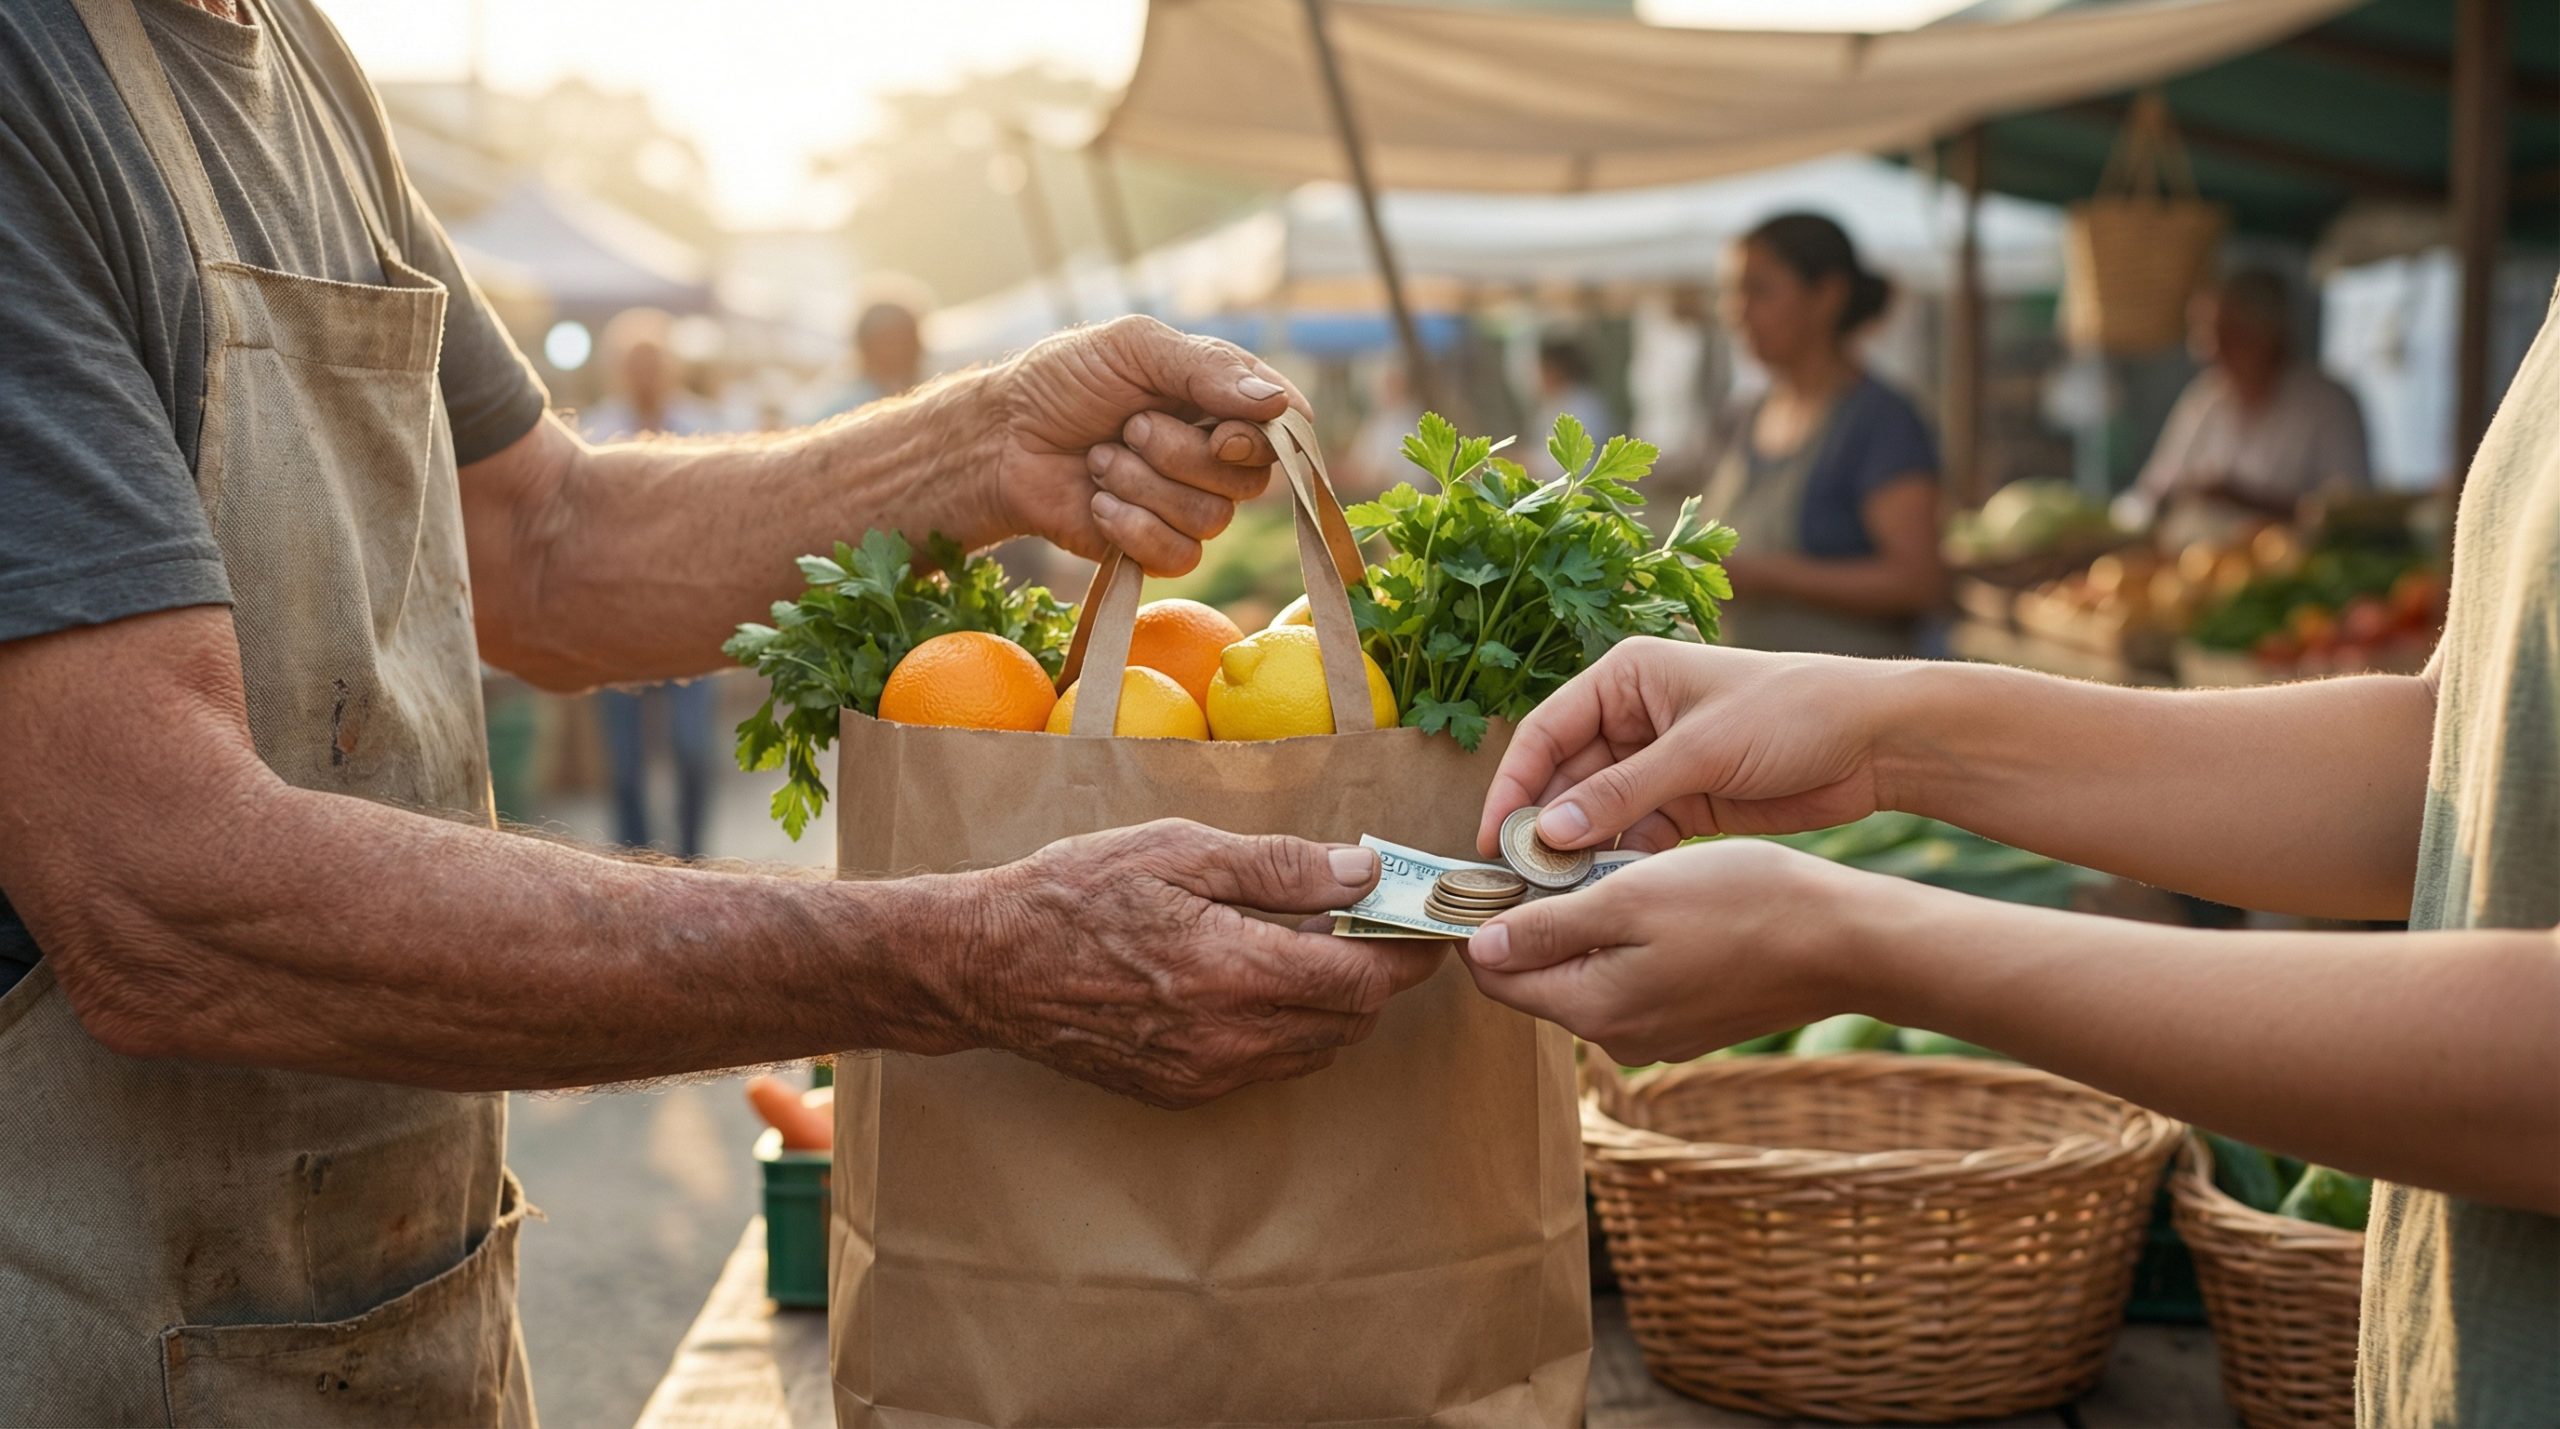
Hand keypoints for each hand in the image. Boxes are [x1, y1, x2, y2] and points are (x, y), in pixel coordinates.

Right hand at [956, 820, 1444, 1107]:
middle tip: (1368, 923)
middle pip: (1350, 1022)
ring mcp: (1204, 1073)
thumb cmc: (1074, 894)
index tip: (1425, 923)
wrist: (987, 965)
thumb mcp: (1177, 851)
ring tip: (1310, 947)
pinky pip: (1266, 1067)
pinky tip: (1257, 983)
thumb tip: (1362, 871)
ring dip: (1333, 1006)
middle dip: (1374, 975)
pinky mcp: (1181, 1091)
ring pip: (1314, 1051)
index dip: (1406, 952)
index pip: (1361, 980)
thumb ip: (1278, 866)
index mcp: (1233, 969)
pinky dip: (1286, 1029)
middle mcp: (1228, 1037)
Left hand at [993, 316, 1306, 575]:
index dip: (1260, 436)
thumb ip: (1206, 368)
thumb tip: (1278, 402)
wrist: (1002, 438)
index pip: (1284, 426)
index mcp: (1221, 398)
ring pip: (1211, 519)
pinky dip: (1131, 526)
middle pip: (1250, 479)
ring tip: (1100, 460)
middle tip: (1129, 426)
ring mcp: (1188, 504)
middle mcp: (1215, 454)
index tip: (1218, 427)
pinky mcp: (1157, 548)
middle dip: (1179, 453)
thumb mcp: (1133, 348)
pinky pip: (1179, 556)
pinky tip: (1098, 502)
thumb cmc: (1064, 381)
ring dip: (1143, 486)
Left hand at [1461, 840, 1869, 1065]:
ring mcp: (1660, 1036)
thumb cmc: (1742, 906)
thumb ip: (1548, 929)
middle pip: (1541, 976)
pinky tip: (1659, 896)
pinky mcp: (1693, 1023)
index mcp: (1594, 1011)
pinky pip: (1635, 980)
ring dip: (1587, 924)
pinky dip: (1630, 940)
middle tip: (1562, 853)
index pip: (1496, 977)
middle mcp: (1619, 1039)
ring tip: (1617, 867)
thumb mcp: (1630, 897)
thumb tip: (1479, 949)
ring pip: (1590, 973)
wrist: (1846, 943)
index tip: (1496, 866)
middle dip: (1538, 918)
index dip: (1483, 921)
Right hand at [1476, 637, 1908, 857]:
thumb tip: (1549, 832)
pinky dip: (1621, 861)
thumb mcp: (1699, 751)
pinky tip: (1607, 893)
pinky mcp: (1686, 800)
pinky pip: (1635, 834)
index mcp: (1626, 678)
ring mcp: (1658, 761)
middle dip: (1543, 827)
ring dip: (1580, 851)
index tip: (1493, 839)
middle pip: (1565, 777)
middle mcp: (1633, 717)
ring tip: (1557, 896)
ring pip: (1596, 812)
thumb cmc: (1790, 714)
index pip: (1545, 732)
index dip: (1513, 785)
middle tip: (1519, 881)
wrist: (1876, 741)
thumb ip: (1621, 792)